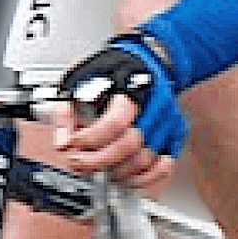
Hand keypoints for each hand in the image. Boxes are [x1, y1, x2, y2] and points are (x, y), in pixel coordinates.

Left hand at [49, 34, 186, 182]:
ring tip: (100, 167)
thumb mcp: (81, 80)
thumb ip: (66, 111)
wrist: (145, 60)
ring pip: (145, 159)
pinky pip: (165, 166)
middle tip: (80, 162)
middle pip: (130, 145)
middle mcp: (156, 104)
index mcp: (133, 87)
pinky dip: (145, 178)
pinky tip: (126, 176)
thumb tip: (62, 143)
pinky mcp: (175, 135)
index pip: (115, 123)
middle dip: (99, 160)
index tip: (73, 144)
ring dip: (117, 171)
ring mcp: (168, 121)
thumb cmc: (113, 71)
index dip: (90, 140)